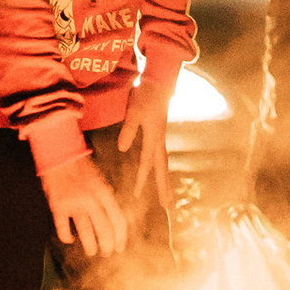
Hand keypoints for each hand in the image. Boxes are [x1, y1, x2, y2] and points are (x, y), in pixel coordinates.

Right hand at [37, 137, 130, 257]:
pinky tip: (70, 240)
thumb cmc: (82, 167)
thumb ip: (107, 199)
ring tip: (92, 251)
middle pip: (104, 230)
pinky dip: (66, 237)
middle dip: (107, 246)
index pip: (118, 221)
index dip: (121, 237)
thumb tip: (115, 219)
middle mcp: (91, 200)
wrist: (60, 155)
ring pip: (86, 232)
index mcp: (104, 193)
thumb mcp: (100, 180)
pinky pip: (63, 228)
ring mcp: (74, 204)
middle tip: (107, 252)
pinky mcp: (58, 206)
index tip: (120, 247)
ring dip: (91, 246)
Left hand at [116, 71, 176, 228]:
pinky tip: (157, 172)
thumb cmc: (145, 96)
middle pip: (162, 168)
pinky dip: (161, 168)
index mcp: (153, 137)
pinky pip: (161, 156)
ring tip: (167, 195)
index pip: (146, 163)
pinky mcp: (159, 133)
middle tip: (167, 206)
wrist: (158, 82)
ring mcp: (160, 137)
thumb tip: (122, 150)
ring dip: (165, 180)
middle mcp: (159, 140)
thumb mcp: (134, 112)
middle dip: (164, 187)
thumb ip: (128, 130)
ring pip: (163, 163)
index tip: (137, 194)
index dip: (142, 179)